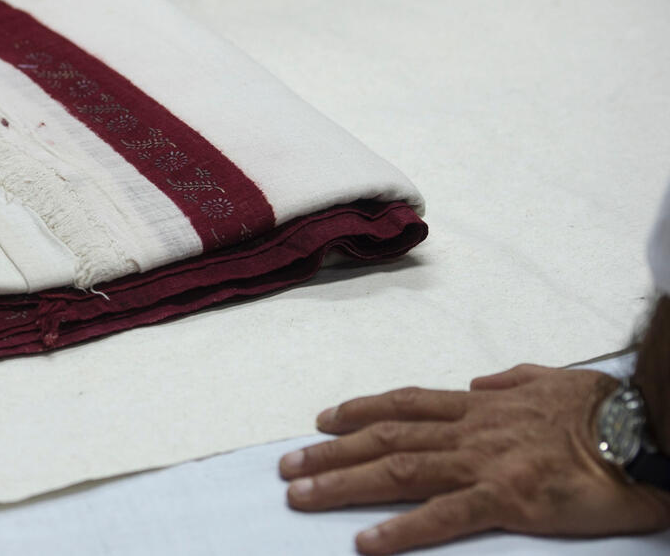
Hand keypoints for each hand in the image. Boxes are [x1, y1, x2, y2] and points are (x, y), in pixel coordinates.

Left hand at [279, 365, 669, 553]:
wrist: (648, 435)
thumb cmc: (606, 411)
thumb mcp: (552, 380)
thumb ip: (509, 381)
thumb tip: (477, 384)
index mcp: (481, 405)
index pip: (405, 404)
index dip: (359, 410)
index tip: (322, 419)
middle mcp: (472, 429)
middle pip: (385, 437)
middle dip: (330, 451)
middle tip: (286, 467)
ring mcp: (485, 463)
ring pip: (398, 471)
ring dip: (342, 484)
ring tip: (300, 497)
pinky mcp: (507, 500)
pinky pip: (443, 516)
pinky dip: (400, 530)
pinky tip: (365, 544)